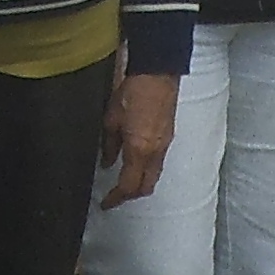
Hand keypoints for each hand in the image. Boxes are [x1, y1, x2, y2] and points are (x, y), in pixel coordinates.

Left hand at [100, 71, 178, 208]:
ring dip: (140, 183)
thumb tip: (106, 162)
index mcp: (139, 150)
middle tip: (115, 196)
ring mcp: (165, 144)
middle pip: (146, 186)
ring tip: (124, 181)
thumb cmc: (133, 91)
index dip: (116, 198)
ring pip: (154, 175)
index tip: (106, 203)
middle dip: (130, 196)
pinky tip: (135, 161)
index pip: (129, 186)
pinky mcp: (169, 135)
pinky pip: (159, 161)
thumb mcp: (111, 119)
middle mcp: (155, 152)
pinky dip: (147, 169)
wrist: (157, 72)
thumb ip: (109, 145)